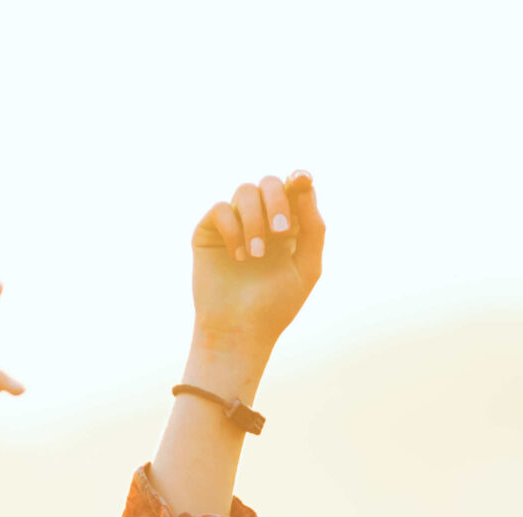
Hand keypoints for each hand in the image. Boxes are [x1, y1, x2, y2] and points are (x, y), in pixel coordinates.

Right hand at [190, 171, 324, 361]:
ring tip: (257, 255)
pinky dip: (233, 230)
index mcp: (289, 226)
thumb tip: (306, 187)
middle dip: (278, 201)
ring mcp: (235, 222)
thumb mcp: (307, 268)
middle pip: (270, 183)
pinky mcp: (209, 230)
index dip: (299, 179)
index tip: (303, 179)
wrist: (239, 331)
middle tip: (281, 232)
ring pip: (245, 191)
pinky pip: (221, 209)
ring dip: (255, 220)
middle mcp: (262, 219)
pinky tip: (238, 258)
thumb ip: (313, 229)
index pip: (296, 191)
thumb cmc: (276, 305)